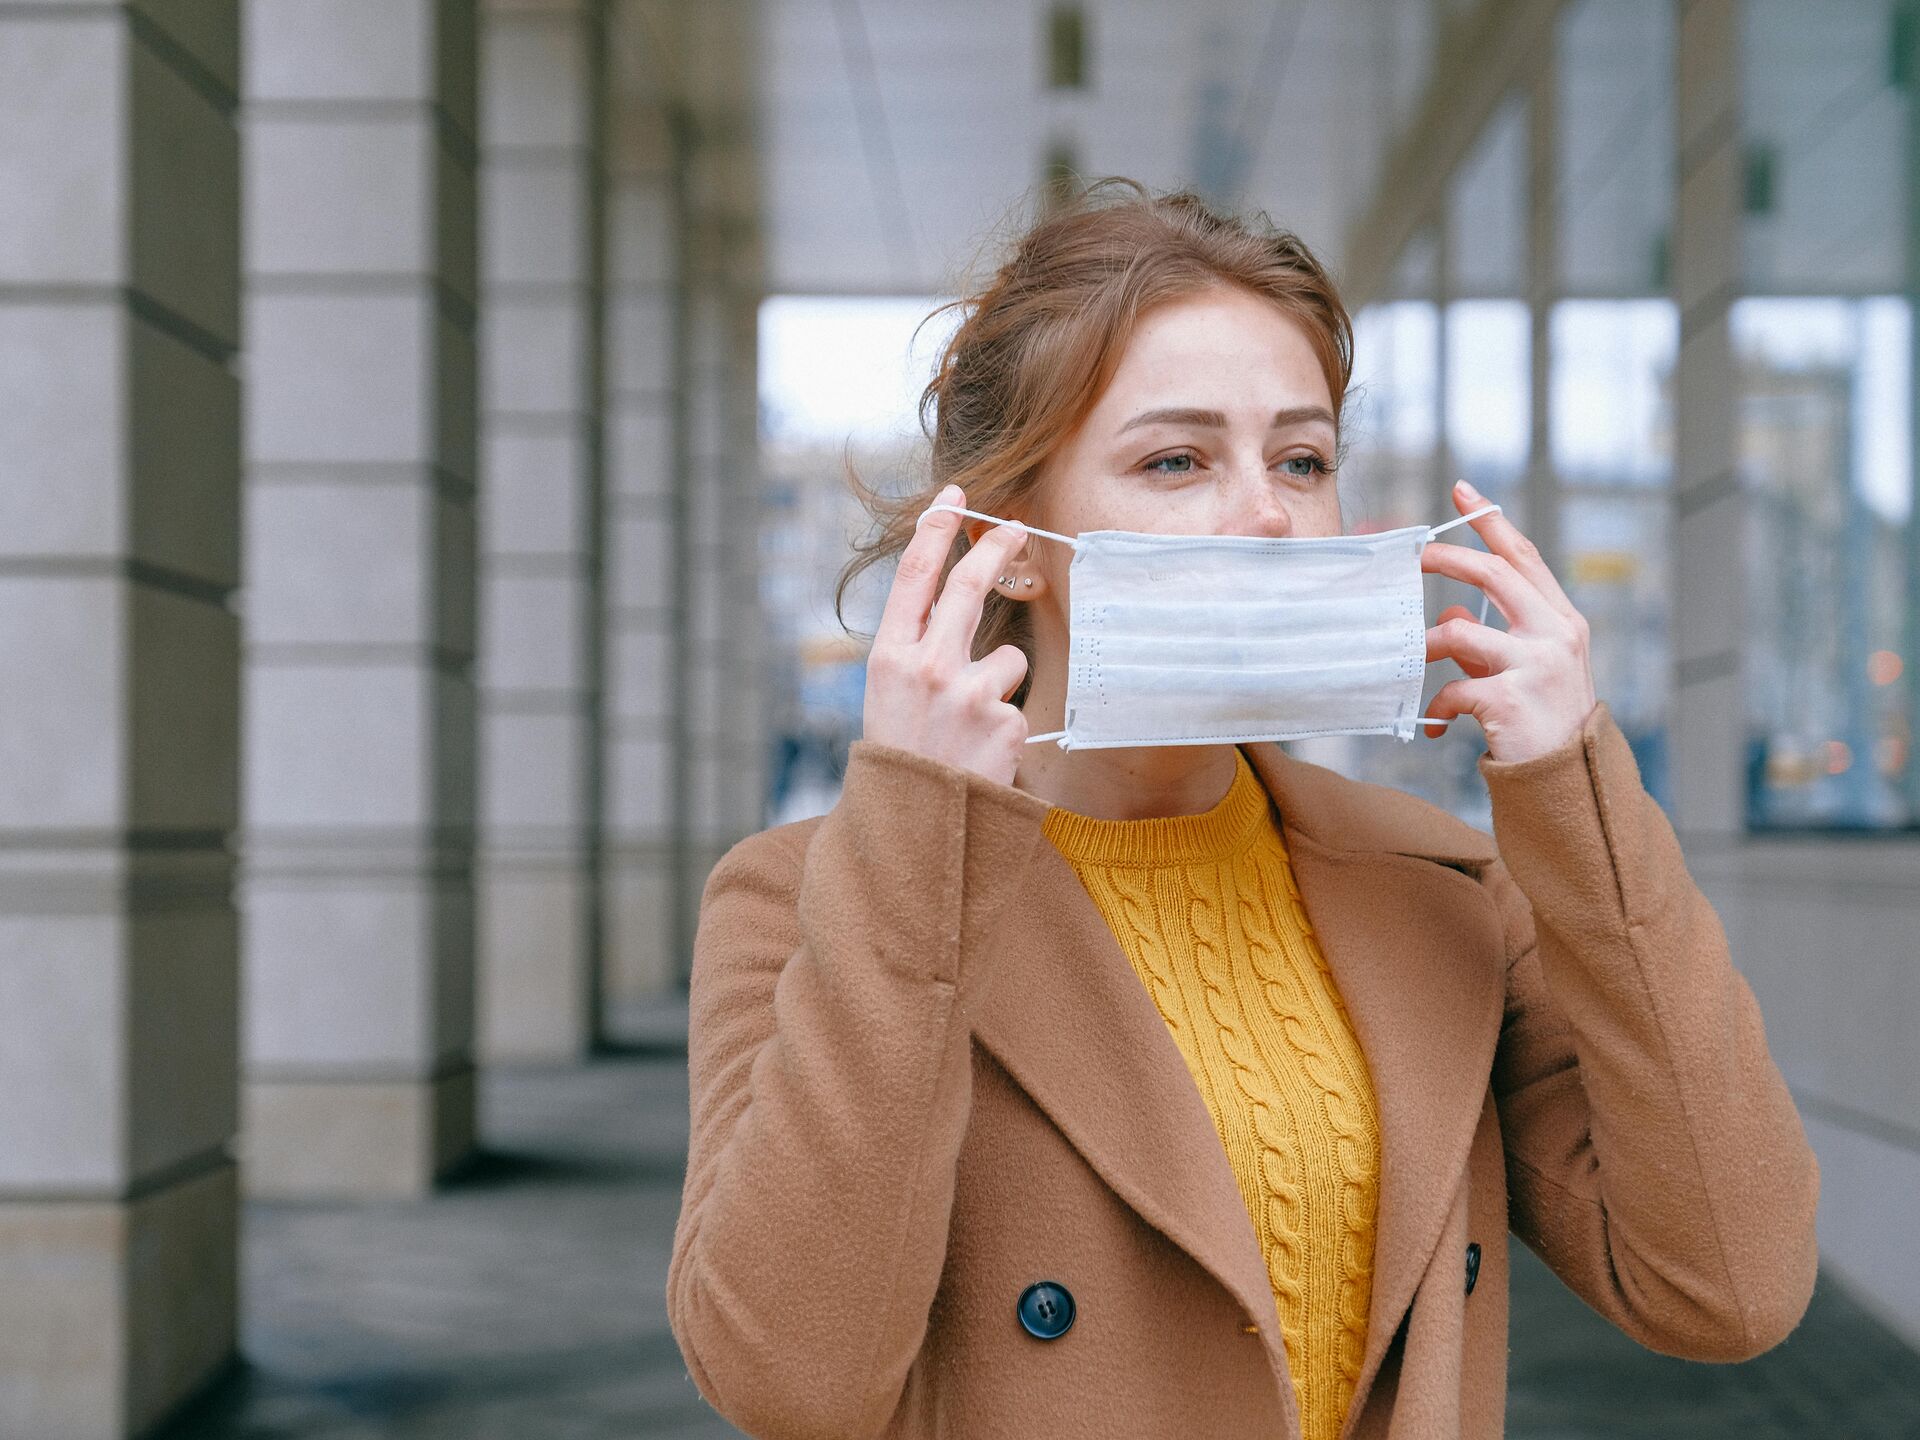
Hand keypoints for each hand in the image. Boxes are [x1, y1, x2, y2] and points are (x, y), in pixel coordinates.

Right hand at [862, 482, 1033, 785]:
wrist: (913, 832)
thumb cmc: (902, 760)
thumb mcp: (889, 699)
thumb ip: (918, 651)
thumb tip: (961, 601)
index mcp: (888, 658)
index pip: (914, 577)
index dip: (936, 531)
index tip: (955, 498)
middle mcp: (926, 667)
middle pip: (970, 588)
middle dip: (996, 549)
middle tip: (1016, 525)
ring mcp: (967, 694)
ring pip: (1007, 659)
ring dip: (998, 686)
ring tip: (969, 730)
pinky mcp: (1004, 723)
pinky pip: (1017, 705)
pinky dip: (1005, 727)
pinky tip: (982, 755)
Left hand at [1419, 479, 1598, 763]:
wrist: (1569, 784)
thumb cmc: (1544, 724)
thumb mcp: (1526, 672)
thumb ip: (1492, 641)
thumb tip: (1453, 618)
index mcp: (1562, 621)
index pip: (1524, 558)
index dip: (1492, 523)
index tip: (1463, 492)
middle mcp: (1556, 634)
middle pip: (1493, 574)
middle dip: (1446, 559)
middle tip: (1412, 558)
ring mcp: (1537, 664)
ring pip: (1459, 633)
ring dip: (1426, 646)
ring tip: (1413, 662)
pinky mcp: (1511, 698)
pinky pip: (1453, 688)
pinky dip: (1438, 706)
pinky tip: (1438, 725)